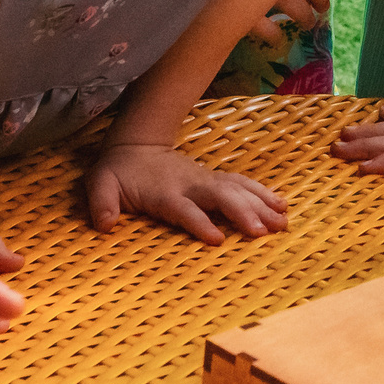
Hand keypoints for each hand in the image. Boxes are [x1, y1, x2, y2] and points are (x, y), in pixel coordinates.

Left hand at [88, 143, 287, 244]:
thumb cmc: (117, 172)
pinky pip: (243, 185)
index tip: (218, 239)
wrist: (136, 144)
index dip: (200, 223)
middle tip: (264, 232)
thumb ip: (102, 204)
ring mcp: (205, 180)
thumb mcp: (100, 185)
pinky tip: (282, 206)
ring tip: (283, 222)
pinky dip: (263, 194)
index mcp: (165, 193)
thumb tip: (105, 225)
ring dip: (261, 204)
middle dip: (244, 212)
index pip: (185, 209)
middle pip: (221, 197)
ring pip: (238, 189)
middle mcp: (190, 185)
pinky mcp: (214, 179)